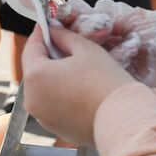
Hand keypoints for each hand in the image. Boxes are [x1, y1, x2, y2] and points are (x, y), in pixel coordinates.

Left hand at [21, 25, 134, 145]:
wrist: (125, 121)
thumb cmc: (106, 82)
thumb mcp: (86, 50)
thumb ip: (64, 37)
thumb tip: (53, 31)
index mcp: (35, 77)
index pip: (31, 48)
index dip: (40, 35)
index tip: (46, 26)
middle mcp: (32, 99)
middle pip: (35, 70)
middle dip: (48, 57)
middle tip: (64, 46)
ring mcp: (42, 116)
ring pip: (43, 89)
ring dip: (55, 78)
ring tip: (76, 70)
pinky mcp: (54, 128)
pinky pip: (53, 106)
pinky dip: (61, 96)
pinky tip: (80, 91)